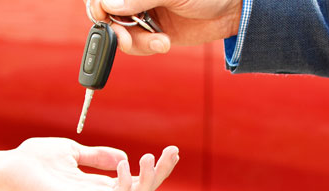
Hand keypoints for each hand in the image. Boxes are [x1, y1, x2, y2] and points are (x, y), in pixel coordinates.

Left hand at [0, 138, 178, 190]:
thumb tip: (122, 157)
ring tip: (150, 158)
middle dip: (160, 176)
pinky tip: (127, 164)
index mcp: (97, 189)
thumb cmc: (34, 161)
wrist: (9, 168)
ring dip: (148, 182)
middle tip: (172, 152)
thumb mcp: (72, 151)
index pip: (135, 184)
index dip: (155, 170)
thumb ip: (97, 156)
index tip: (171, 150)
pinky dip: (125, 185)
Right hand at [90, 0, 242, 54]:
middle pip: (104, 13)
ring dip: (135, 42)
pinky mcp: (150, 32)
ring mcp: (140, 13)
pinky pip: (136, 45)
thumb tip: (110, 5)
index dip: (97, 3)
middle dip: (112, 28)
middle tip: (122, 37)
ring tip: (159, 41)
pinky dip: (147, 48)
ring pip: (118, 33)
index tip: (102, 13)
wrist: (231, 10)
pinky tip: (164, 42)